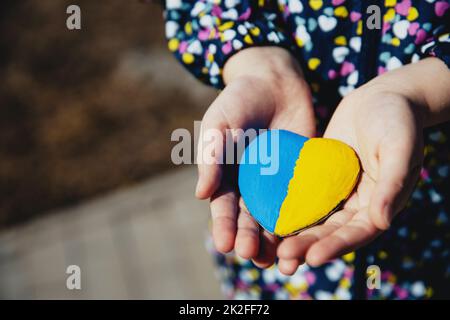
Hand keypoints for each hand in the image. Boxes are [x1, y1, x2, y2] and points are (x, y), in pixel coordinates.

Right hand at [196, 47, 315, 266]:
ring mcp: (277, 184)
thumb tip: (201, 194)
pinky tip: (306, 237)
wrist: (276, 82)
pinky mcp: (302, 178)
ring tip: (279, 260)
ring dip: (275, 240)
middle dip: (249, 239)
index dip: (224, 226)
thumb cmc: (239, 99)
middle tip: (251, 255)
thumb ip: (211, 157)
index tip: (225, 245)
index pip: (224, 207)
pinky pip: (303, 202)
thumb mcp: (219, 124)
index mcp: (226, 178)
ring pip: (276, 218)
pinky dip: (303, 221)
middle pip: (250, 219)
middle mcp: (251, 186)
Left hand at [276, 62, 434, 273]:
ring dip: (293, 233)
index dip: (336, 246)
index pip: (357, 233)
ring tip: (271, 248)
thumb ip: (392, 184)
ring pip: (312, 217)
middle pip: (330, 231)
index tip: (313, 258)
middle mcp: (356, 204)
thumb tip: (382, 222)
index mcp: (379, 204)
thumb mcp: (400, 148)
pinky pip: (302, 194)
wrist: (382, 97)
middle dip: (307, 246)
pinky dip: (287, 206)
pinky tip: (265, 214)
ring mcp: (336, 191)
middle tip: (283, 260)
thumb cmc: (398, 120)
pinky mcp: (319, 177)